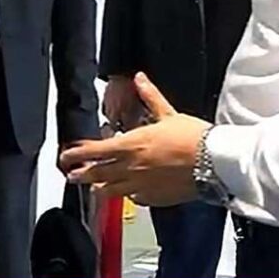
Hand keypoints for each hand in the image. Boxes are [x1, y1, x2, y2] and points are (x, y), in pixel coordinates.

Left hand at [60, 72, 209, 206]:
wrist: (213, 161)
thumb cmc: (192, 137)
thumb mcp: (168, 113)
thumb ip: (150, 96)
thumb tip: (140, 79)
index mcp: (131, 145)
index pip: (95, 152)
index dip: (77, 154)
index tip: (65, 156)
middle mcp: (131, 168)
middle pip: (97, 175)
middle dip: (81, 174)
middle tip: (71, 174)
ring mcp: (141, 185)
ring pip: (112, 191)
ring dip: (100, 187)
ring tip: (94, 187)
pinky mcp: (155, 198)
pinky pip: (134, 199)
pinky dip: (127, 195)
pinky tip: (128, 193)